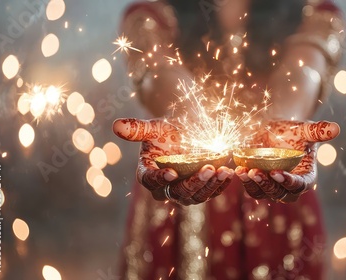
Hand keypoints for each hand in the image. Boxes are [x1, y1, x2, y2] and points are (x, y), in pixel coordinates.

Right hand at [113, 118, 233, 204]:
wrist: (183, 133)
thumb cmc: (165, 130)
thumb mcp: (152, 127)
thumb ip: (137, 128)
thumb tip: (116, 125)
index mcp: (146, 174)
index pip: (150, 181)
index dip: (160, 178)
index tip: (172, 172)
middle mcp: (164, 187)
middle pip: (176, 193)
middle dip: (193, 183)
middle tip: (208, 168)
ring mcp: (183, 191)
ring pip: (195, 197)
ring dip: (210, 185)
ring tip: (223, 170)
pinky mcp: (201, 190)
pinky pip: (211, 192)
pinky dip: (221, 184)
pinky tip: (229, 172)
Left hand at [235, 120, 338, 202]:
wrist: (275, 131)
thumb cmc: (293, 132)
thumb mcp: (305, 130)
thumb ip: (318, 131)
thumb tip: (336, 128)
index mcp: (306, 176)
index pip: (300, 185)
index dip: (289, 182)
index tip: (277, 173)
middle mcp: (290, 186)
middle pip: (281, 194)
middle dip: (269, 185)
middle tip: (257, 172)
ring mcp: (273, 187)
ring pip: (263, 193)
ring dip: (253, 185)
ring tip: (243, 171)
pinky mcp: (258, 183)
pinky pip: (251, 187)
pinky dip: (244, 180)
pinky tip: (238, 169)